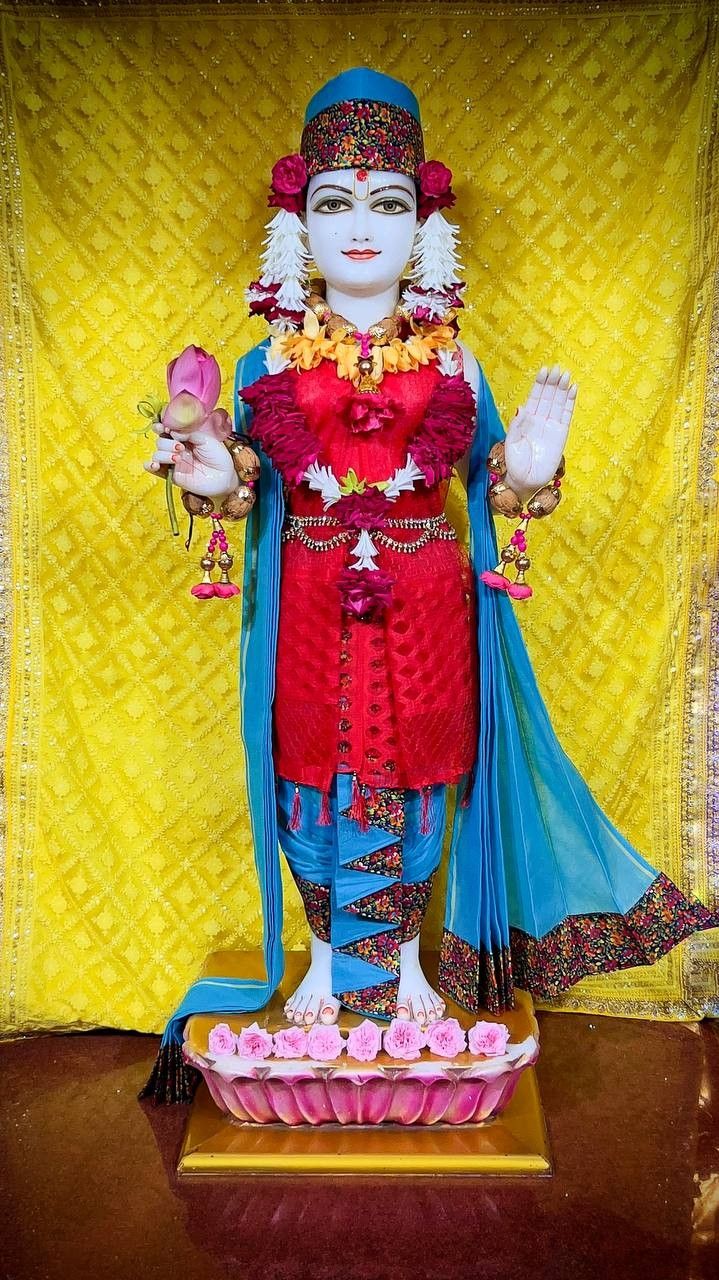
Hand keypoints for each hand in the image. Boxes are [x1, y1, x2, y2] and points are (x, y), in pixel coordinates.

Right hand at [143, 421, 236, 498]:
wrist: (225, 476)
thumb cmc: (218, 456)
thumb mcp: (205, 439)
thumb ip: (189, 432)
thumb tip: (172, 431)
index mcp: (184, 436)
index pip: (167, 427)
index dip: (162, 425)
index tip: (163, 426)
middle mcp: (177, 447)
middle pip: (161, 440)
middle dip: (167, 442)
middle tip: (180, 446)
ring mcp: (173, 460)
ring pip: (157, 453)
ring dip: (164, 454)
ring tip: (178, 457)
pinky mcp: (172, 474)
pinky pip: (155, 469)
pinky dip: (151, 466)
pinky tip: (154, 465)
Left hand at [505, 364, 576, 496]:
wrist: (525, 481)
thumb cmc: (514, 463)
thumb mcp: (511, 443)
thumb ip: (517, 425)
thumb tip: (522, 406)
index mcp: (526, 419)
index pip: (535, 396)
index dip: (540, 383)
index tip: (544, 370)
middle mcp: (540, 419)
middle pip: (548, 396)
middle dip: (552, 382)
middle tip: (558, 369)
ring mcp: (551, 425)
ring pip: (558, 403)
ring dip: (562, 389)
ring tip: (566, 375)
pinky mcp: (561, 434)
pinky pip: (567, 415)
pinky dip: (570, 402)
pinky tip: (573, 389)